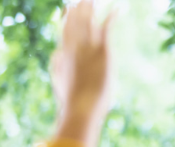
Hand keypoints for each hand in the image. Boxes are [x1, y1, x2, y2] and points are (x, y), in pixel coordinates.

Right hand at [52, 0, 113, 146]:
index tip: (68, 10)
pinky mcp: (103, 51)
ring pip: (89, 21)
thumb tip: (55, 55)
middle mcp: (74, 48)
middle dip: (77, 9)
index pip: (64, 33)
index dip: (67, 20)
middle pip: (74, 22)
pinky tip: (119, 9)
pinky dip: (112, 17)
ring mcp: (88, 48)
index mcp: (64, 56)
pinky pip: (108, 29)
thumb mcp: (60, 82)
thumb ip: (57, 67)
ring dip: (91, 8)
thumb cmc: (73, 103)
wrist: (81, 108)